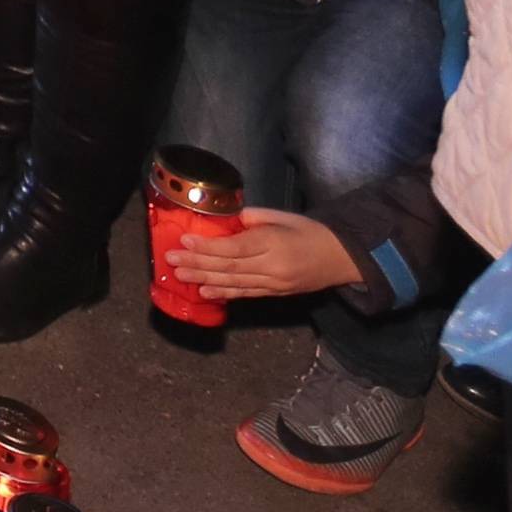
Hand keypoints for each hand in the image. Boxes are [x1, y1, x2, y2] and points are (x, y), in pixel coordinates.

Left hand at [166, 207, 361, 302]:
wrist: (341, 258)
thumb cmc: (310, 230)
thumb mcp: (282, 216)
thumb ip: (253, 218)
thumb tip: (226, 222)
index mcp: (272, 243)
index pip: (233, 248)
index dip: (207, 247)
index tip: (184, 241)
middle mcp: (271, 267)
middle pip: (228, 267)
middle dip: (197, 264)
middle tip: (171, 261)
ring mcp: (273, 284)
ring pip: (233, 283)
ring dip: (204, 280)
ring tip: (180, 276)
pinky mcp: (275, 295)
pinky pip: (246, 294)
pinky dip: (224, 293)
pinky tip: (205, 292)